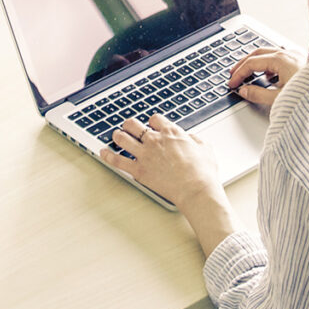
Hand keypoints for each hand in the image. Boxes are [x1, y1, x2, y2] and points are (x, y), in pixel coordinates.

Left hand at [102, 112, 227, 209]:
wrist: (195, 189)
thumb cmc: (203, 171)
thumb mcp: (206, 148)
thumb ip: (195, 140)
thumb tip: (191, 138)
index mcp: (171, 132)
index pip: (155, 118)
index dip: (152, 122)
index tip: (152, 126)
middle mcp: (155, 140)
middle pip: (134, 124)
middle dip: (130, 125)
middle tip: (130, 128)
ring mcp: (144, 154)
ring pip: (122, 138)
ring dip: (117, 135)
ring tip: (116, 136)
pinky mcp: (138, 170)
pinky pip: (117, 161)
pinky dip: (108, 156)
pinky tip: (103, 152)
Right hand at [228, 48, 300, 110]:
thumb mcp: (279, 98)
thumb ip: (258, 95)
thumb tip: (244, 91)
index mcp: (280, 60)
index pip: (252, 63)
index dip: (239, 74)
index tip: (232, 83)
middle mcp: (288, 54)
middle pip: (258, 53)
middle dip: (243, 64)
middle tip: (233, 74)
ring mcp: (295, 56)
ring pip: (269, 53)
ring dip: (255, 62)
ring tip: (247, 73)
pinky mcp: (301, 61)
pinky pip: (279, 57)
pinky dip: (268, 63)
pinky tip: (267, 75)